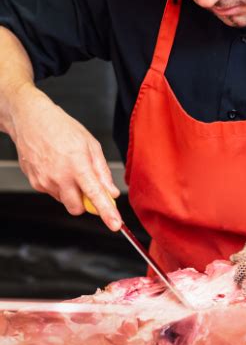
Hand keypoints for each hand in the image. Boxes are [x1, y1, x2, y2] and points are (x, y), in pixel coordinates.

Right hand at [10, 84, 121, 230]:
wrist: (31, 120)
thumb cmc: (61, 128)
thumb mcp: (90, 144)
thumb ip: (102, 171)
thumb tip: (112, 191)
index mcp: (77, 165)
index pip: (95, 195)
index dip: (107, 212)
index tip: (115, 224)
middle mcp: (60, 176)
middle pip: (77, 208)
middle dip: (86, 203)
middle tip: (88, 186)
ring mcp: (45, 181)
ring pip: (65, 201)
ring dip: (71, 192)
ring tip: (68, 168)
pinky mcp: (35, 183)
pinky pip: (53, 193)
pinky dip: (59, 186)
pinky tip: (56, 168)